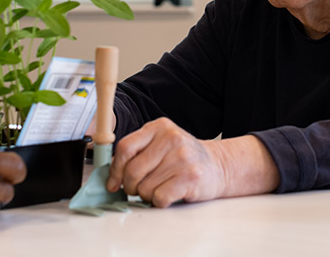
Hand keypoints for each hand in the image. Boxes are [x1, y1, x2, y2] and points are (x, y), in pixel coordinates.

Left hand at [106, 117, 279, 206]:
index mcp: (160, 127)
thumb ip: (138, 152)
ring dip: (147, 195)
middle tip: (139, 189)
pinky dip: (160, 201)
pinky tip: (170, 193)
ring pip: (144, 187)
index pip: (125, 147)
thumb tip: (111, 176)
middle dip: (131, 186)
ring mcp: (182, 157)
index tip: (114, 182)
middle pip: (132, 170)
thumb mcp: (162, 144)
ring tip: (161, 187)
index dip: (115, 169)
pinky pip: (159, 198)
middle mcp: (172, 138)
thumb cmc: (184, 158)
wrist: (218, 166)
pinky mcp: (190, 177)